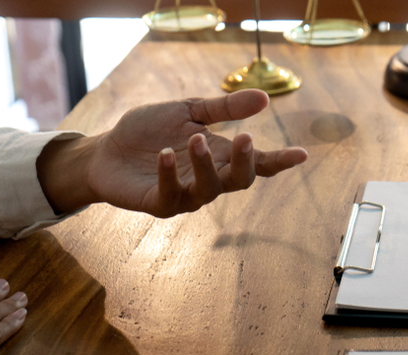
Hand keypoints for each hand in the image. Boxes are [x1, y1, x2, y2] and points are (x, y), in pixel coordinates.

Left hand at [37, 89, 308, 216]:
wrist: (106, 151)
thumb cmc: (149, 132)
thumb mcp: (187, 111)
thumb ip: (224, 108)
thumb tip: (265, 99)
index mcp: (220, 156)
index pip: (257, 163)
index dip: (279, 161)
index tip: (301, 154)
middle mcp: (208, 179)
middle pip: (239, 180)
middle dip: (245, 162)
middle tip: (244, 137)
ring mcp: (185, 195)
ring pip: (208, 189)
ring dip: (205, 165)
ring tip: (193, 139)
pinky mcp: (159, 204)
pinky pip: (171, 195)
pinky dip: (170, 174)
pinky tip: (165, 154)